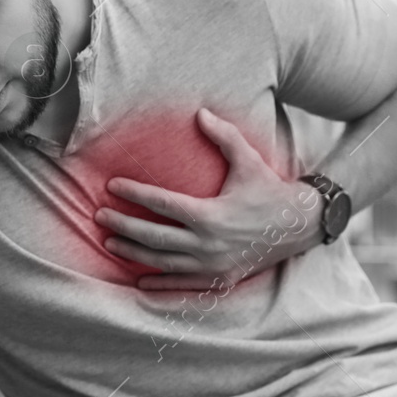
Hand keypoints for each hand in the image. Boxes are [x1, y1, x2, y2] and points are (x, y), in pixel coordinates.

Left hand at [96, 108, 323, 290]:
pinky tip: (138, 278)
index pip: (162, 204)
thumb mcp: (248, 160)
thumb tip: (200, 112)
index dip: (134, 194)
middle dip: (122, 226)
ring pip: (163, 262)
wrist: (297, 226)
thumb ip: (223, 136)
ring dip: (133, 254)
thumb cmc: (269, 190)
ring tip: (109, 243)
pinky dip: (159, 283)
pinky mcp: (219, 279)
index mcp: (211, 214)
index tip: (112, 186)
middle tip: (99, 216)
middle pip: (154, 237)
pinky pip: (182, 284)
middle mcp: (208, 243)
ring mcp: (213, 265)